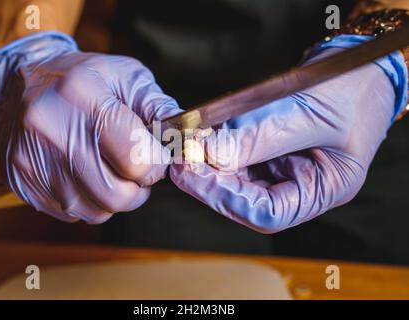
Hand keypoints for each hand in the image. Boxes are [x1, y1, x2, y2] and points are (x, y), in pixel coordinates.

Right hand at [0, 32, 180, 222]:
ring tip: (110, 170)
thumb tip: (187, 142)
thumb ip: (159, 108)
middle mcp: (52, 130)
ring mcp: (33, 160)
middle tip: (138, 172)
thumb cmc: (81, 78)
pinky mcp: (22, 182)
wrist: (19, 83)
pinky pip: (72, 213)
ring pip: (96, 211)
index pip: (136, 158)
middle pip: (117, 194)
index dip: (157, 166)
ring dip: (114, 197)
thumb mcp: (125, 76)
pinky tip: (84, 174)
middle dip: (139, 189)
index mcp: (84, 96)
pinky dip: (88, 201)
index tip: (157, 159)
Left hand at [171, 35, 407, 232]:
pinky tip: (203, 136)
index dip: (227, 198)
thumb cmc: (353, 88)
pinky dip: (220, 147)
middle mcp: (300, 184)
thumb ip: (262, 136)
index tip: (196, 175)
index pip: (269, 213)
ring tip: (187, 147)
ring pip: (239, 176)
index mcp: (322, 189)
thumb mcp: (311, 113)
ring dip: (210, 164)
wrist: (361, 64)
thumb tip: (211, 154)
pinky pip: (240, 153)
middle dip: (211, 181)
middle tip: (181, 160)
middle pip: (247, 197)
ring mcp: (284, 166)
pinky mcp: (271, 147)